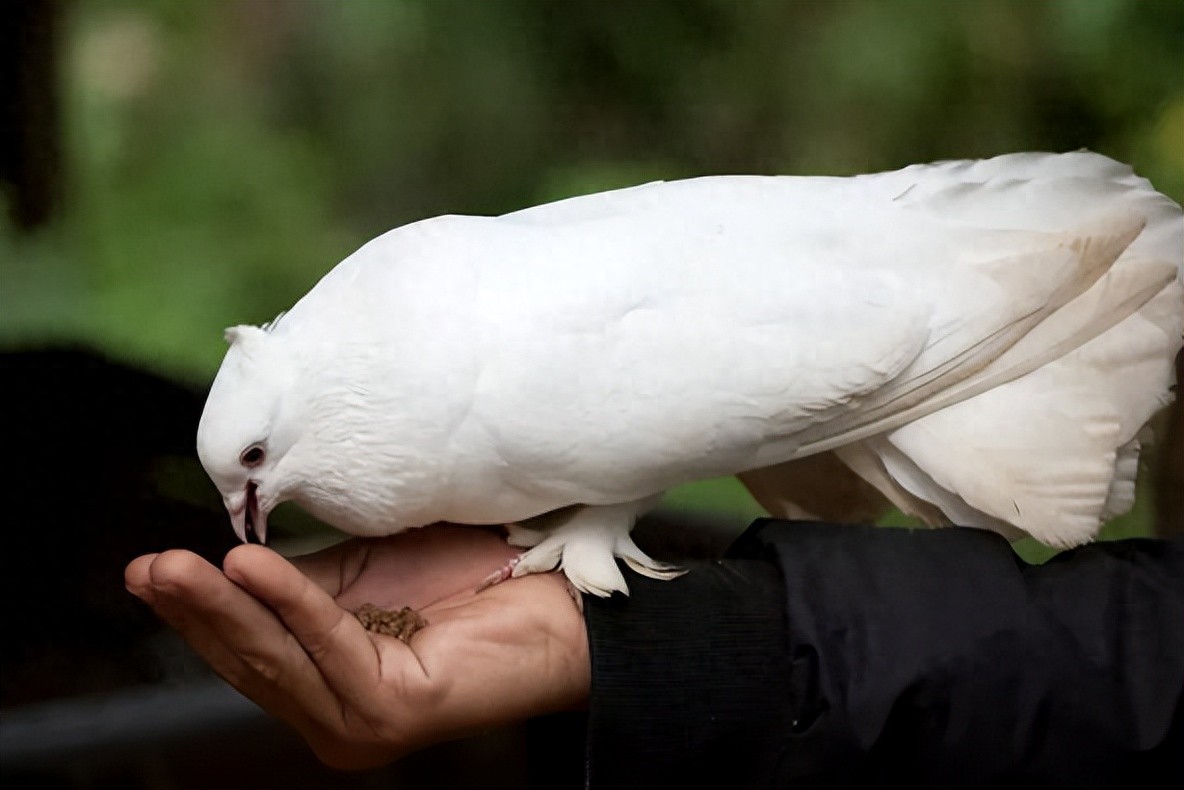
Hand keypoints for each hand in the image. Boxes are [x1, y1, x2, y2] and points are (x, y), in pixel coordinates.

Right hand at [124, 525, 589, 769]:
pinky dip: (290, 604)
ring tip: (177, 568)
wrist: (557, 595)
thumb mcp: (364, 573)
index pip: (246, 648)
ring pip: (278, 657)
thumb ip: (304, 579)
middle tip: (147, 569)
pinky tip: (249, 570)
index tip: (148, 568)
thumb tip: (236, 557)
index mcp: (324, 680)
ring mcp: (362, 722)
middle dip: (195, 610)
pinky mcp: (393, 713)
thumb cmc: (471, 574)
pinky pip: (331, 647)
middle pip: (250, 657)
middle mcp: (335, 713)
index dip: (197, 610)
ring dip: (222, 609)